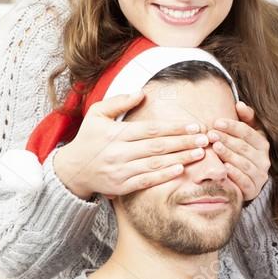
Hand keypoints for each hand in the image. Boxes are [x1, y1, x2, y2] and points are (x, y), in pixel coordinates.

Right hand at [53, 91, 208, 200]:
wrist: (72, 170)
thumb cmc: (88, 138)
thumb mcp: (96, 114)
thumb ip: (119, 102)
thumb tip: (142, 92)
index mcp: (116, 134)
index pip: (151, 129)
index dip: (175, 128)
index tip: (194, 125)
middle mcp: (119, 152)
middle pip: (158, 147)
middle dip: (184, 142)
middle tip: (205, 138)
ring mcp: (120, 171)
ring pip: (155, 164)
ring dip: (180, 158)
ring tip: (200, 153)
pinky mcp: (121, 186)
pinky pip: (146, 181)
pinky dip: (164, 176)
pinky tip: (181, 170)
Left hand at [206, 101, 270, 201]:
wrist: (244, 182)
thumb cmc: (242, 154)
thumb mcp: (246, 135)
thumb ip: (245, 119)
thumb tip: (239, 104)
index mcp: (263, 144)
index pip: (248, 132)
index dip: (232, 126)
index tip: (216, 122)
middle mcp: (264, 160)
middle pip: (244, 147)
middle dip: (227, 139)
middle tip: (211, 134)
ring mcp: (260, 176)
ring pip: (244, 163)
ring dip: (229, 154)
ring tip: (215, 147)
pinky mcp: (253, 190)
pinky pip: (244, 181)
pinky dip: (234, 174)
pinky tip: (223, 167)